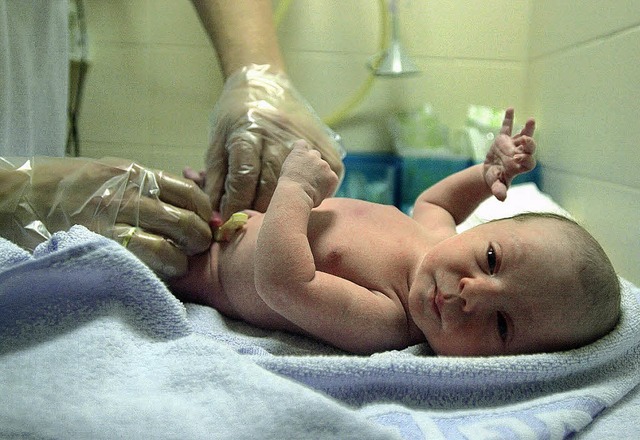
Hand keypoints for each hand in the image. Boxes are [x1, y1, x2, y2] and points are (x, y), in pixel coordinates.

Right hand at [0, 157, 211, 277]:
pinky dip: (158, 270)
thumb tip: (187, 202)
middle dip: (199, 238)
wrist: (19, 195)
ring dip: (181, 259)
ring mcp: (111, 221)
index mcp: (135, 174)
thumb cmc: (68, 184)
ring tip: (179, 263)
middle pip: (184, 220)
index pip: (188, 192)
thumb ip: (147, 185)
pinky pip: (140, 261)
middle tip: (197, 247)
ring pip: (166, 245)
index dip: (205, 211)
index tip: (207, 222)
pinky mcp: (98, 244)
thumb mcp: (111, 171)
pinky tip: (160, 272)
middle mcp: (127, 194)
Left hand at [202, 64, 344, 219]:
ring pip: (299, 185)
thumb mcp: (217, 141)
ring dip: (289, 205)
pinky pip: (327, 179)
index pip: (243, 178)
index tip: (229, 222)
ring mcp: (305, 138)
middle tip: (254, 224)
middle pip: (272, 185)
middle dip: (261, 210)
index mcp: (247, 131)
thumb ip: (216, 178)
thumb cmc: (235, 116)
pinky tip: (306, 199)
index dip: (235, 205)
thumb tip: (215, 214)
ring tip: (277, 215)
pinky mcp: (326, 143)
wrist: (264, 83)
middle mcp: (278, 135)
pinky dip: (318, 194)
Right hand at [483, 108, 535, 200]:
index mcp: (520, 166)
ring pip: (522, 136)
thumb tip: (502, 198)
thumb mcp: (496, 186)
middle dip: (530, 144)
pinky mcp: (503, 139)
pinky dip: (509, 119)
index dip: (526, 159)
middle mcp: (519, 154)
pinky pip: (507, 127)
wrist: (491, 173)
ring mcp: (512, 145)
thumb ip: (499, 190)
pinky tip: (511, 109)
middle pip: (530, 148)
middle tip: (527, 140)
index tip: (519, 158)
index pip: (528, 162)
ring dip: (528, 129)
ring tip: (532, 120)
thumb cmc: (496, 180)